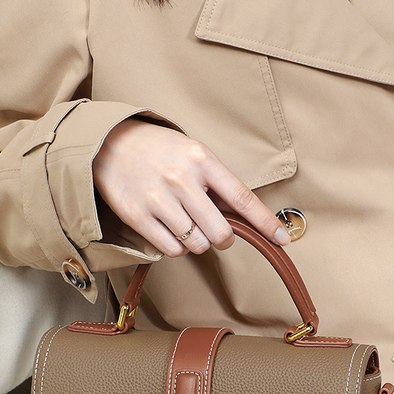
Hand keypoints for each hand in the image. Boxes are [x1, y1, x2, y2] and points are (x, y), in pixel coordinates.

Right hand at [92, 119, 290, 256]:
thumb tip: (246, 216)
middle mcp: (181, 179)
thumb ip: (217, 183)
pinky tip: (170, 230)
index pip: (242, 197)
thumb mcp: (193, 153)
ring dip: (197, 243)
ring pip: (196, 245)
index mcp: (201, 160)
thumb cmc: (159, 150)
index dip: (265, 222)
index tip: (283, 239)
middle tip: (215, 232)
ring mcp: (158, 199)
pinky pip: (171, 249)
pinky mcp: (137, 216)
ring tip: (185, 224)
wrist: (110, 144)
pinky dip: (176, 247)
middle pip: (220, 232)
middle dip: (223, 239)